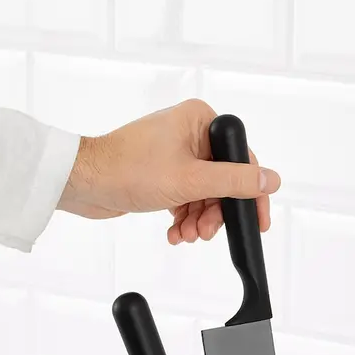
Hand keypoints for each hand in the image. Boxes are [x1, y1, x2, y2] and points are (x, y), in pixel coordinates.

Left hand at [57, 98, 280, 244]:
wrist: (83, 182)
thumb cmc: (127, 169)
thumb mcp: (191, 180)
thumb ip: (235, 182)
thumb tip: (271, 180)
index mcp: (200, 120)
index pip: (242, 159)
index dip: (251, 193)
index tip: (258, 220)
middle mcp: (190, 132)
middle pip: (223, 180)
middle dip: (215, 212)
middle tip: (205, 231)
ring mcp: (175, 152)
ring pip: (205, 194)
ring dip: (198, 219)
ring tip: (185, 234)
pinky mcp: (163, 171)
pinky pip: (187, 197)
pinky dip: (183, 217)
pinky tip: (174, 231)